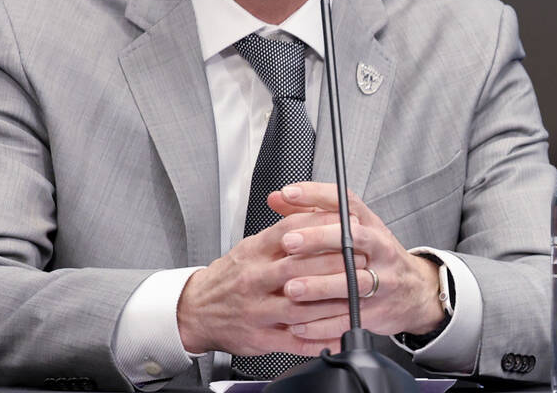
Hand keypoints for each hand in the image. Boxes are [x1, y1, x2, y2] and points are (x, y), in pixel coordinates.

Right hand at [175, 208, 365, 356]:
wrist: (196, 309)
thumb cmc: (229, 278)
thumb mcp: (250, 247)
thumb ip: (282, 233)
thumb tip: (316, 215)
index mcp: (254, 252)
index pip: (290, 232)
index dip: (321, 227)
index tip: (346, 226)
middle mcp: (255, 279)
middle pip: (298, 267)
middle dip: (334, 263)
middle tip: (360, 260)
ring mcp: (257, 310)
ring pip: (299, 306)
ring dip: (332, 302)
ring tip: (357, 297)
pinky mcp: (261, 338)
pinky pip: (294, 341)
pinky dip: (319, 339)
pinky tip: (339, 335)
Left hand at [269, 183, 446, 339]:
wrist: (414, 291)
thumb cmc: (375, 255)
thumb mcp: (352, 228)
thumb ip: (312, 212)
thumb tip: (278, 198)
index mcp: (369, 223)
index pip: (344, 201)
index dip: (315, 194)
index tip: (289, 193)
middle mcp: (379, 248)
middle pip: (351, 238)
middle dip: (318, 238)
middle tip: (288, 242)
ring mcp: (382, 280)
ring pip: (351, 281)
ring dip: (319, 285)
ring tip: (291, 288)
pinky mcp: (376, 311)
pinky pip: (348, 318)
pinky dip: (322, 324)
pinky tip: (298, 323)